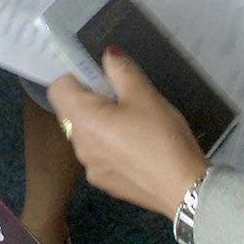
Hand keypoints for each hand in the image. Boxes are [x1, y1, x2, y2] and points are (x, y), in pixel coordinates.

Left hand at [49, 53, 210, 220]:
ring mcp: (91, 168)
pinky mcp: (106, 183)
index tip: (100, 77)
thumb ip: (121, 70)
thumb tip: (107, 54)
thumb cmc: (162, 137)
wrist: (185, 188)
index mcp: (83, 120)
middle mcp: (79, 146)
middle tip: (123, 99)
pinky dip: (110, 146)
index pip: (58, 89)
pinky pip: (99, 155)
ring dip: (101, 124)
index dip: (74, 76)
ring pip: (86, 134)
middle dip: (91, 99)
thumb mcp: (144, 95)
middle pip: (71, 112)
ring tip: (134, 124)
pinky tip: (137, 148)